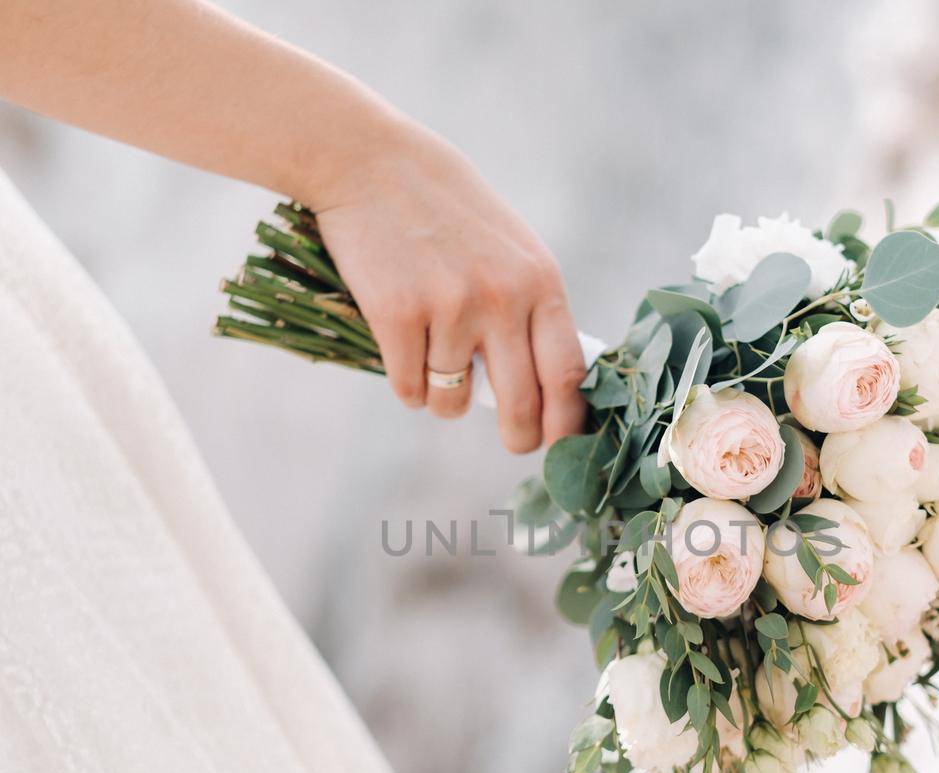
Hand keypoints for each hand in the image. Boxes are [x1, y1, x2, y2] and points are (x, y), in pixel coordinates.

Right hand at [310, 117, 585, 452]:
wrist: (370, 163)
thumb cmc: (445, 208)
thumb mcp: (509, 247)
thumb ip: (530, 306)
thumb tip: (546, 388)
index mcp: (539, 280)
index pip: (567, 372)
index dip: (568, 420)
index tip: (562, 442)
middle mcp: (501, 298)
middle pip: (520, 403)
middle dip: (519, 437)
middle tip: (515, 442)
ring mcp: (449, 308)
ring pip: (453, 400)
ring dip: (444, 396)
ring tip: (434, 356)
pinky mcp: (397, 316)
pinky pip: (409, 390)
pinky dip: (406, 384)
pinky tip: (401, 349)